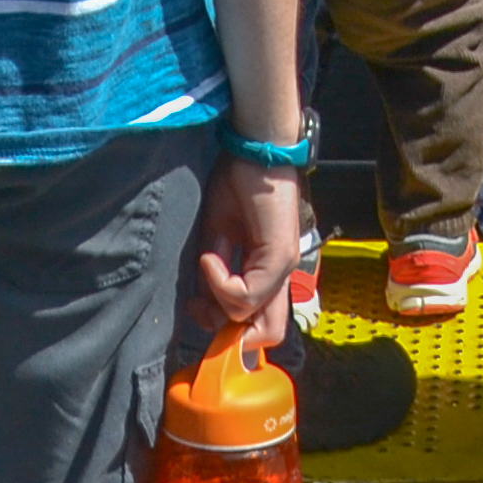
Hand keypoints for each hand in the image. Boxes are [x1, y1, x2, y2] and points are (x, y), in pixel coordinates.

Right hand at [191, 155, 306, 346]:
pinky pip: (247, 294)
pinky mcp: (279, 256)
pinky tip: (209, 257)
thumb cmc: (237, 182)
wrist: (255, 147)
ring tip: (205, 268)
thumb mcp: (218, 234)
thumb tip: (203, 303)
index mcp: (267, 271)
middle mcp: (280, 275)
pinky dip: (220, 284)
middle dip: (229, 334)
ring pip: (257, 321)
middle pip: (269, 334)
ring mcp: (282, 267)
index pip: (260, 322)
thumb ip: (215, 272)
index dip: (229, 330)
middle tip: (201, 307)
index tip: (200, 310)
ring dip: (219, 304)